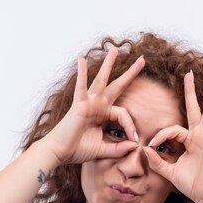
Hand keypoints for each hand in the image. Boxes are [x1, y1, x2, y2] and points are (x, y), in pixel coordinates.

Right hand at [46, 46, 144, 164]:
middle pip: (117, 86)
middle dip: (130, 73)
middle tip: (142, 60)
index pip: (124, 114)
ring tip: (114, 49)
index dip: (131, 126)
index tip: (135, 139)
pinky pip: (81, 87)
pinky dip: (81, 74)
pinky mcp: (79, 104)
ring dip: (108, 64)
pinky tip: (82, 60)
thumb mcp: (104, 150)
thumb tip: (136, 146)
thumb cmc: (78, 150)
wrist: (60, 152)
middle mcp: (97, 105)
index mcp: (103, 114)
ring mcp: (88, 102)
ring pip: (101, 80)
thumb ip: (119, 148)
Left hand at [143, 71, 202, 202]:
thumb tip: (145, 150)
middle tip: (188, 74)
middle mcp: (199, 136)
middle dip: (190, 91)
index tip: (152, 145)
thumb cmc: (190, 184)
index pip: (173, 129)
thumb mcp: (169, 171)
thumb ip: (157, 161)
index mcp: (189, 141)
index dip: (161, 135)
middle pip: (194, 108)